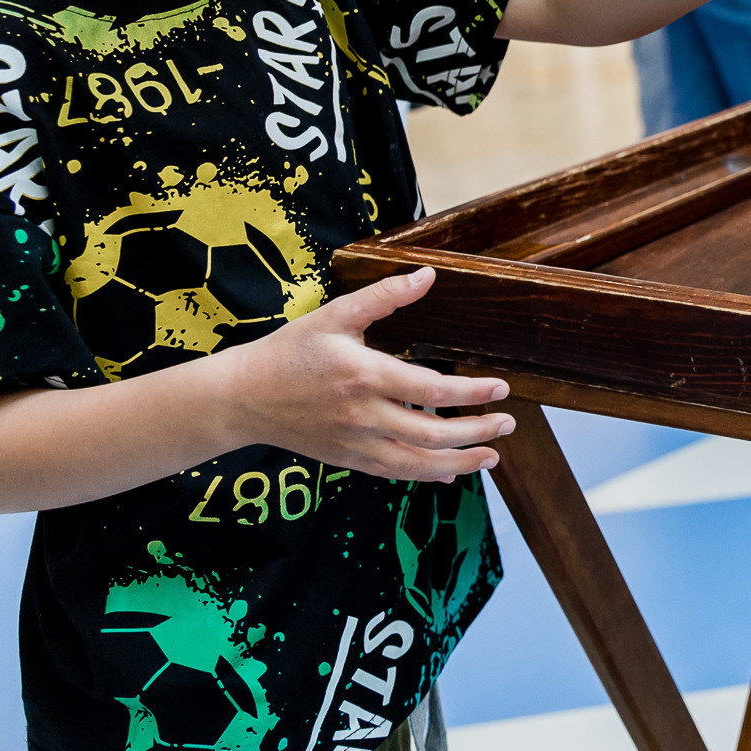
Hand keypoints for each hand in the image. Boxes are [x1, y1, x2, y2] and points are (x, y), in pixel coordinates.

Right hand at [221, 267, 514, 481]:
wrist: (243, 397)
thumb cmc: (290, 352)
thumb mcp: (335, 315)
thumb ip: (384, 297)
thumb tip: (427, 275)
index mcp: (364, 376)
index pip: (431, 390)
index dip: (471, 393)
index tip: (501, 389)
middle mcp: (363, 416)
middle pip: (432, 434)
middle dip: (476, 432)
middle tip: (508, 424)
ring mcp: (355, 443)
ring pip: (417, 463)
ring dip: (460, 462)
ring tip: (492, 456)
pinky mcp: (347, 460)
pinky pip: (393, 473)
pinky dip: (425, 475)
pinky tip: (450, 471)